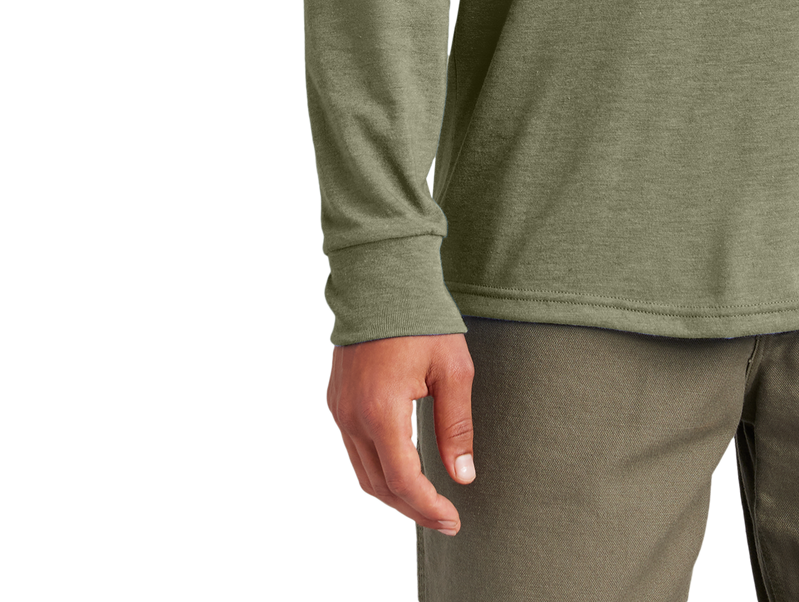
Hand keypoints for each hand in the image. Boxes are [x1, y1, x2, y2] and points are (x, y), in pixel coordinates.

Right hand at [325, 333, 476, 531]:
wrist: (382, 279)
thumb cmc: (423, 321)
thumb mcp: (453, 371)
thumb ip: (456, 427)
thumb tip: (463, 477)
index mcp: (382, 411)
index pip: (403, 480)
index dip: (429, 507)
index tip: (453, 519)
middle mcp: (352, 417)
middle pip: (379, 485)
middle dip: (413, 508)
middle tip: (445, 519)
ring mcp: (339, 410)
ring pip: (363, 472)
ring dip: (393, 493)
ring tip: (426, 502)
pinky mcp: (336, 401)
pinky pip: (354, 450)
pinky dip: (378, 469)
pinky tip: (402, 471)